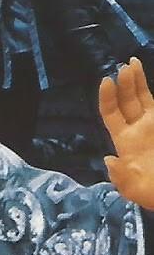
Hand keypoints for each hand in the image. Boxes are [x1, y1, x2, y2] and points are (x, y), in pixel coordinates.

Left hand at [101, 58, 153, 209]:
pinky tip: (150, 83)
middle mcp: (140, 131)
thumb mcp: (134, 191)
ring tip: (133, 62)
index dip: (107, 98)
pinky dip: (151, 93)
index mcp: (126, 143)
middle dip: (125, 83)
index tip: (106, 80)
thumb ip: (120, 177)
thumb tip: (109, 158)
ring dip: (139, 82)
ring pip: (145, 99)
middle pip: (128, 101)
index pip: (112, 115)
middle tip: (124, 66)